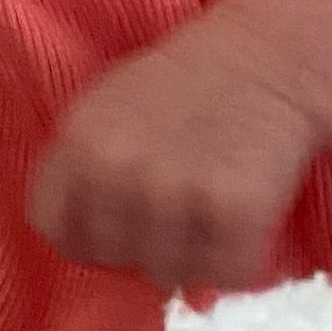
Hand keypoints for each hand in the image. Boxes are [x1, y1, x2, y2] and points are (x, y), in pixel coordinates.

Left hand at [29, 29, 321, 293]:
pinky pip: (226, 273)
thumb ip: (88, 167)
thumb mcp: (111, 105)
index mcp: (78, 141)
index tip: (125, 223)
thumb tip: (87, 242)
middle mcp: (116, 169)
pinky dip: (243, 260)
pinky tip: (248, 220)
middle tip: (184, 211)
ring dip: (196, 257)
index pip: (57, 229)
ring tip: (216, 212)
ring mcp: (172, 191)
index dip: (91, 235)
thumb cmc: (193, 81)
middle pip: (114, 258)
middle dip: (147, 245)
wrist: (274, 55)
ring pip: (169, 275)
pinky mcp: (231, 209)